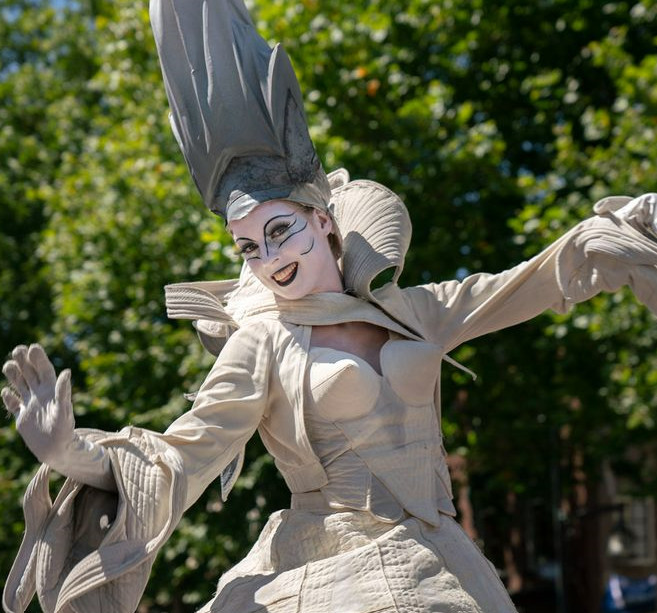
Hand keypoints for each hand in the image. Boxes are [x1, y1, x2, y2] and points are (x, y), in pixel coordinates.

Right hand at [2, 344, 74, 464]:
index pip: (44, 370)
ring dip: (14, 375)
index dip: (39, 358)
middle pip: (30, 373)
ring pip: (20, 385)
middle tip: (18, 349)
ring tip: (8, 364)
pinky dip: (8, 398)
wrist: (57, 449)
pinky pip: (13, 404)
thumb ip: (63, 391)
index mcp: (52, 391)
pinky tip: (5, 392)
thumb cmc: (64, 430)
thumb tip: (66, 371)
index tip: (32, 346)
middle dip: (24, 361)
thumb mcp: (64, 409)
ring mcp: (31, 405)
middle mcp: (41, 394)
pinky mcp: (23, 417)